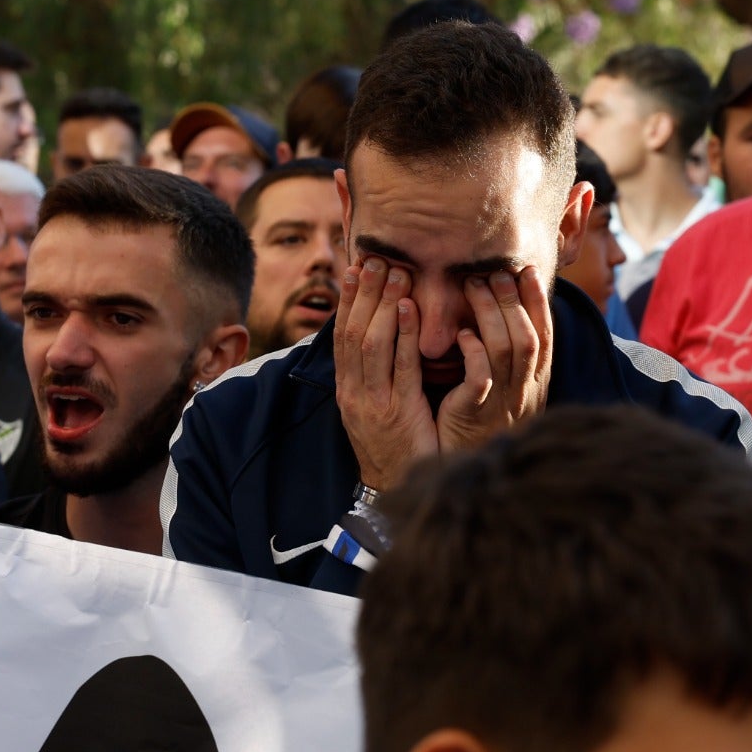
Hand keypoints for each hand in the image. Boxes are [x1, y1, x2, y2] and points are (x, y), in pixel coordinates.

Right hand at [334, 257, 437, 490]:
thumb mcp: (376, 410)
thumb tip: (380, 339)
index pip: (341, 336)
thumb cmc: (394, 448)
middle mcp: (353, 393)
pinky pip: (401, 366)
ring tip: (394, 272)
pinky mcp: (399, 413)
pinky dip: (404, 334)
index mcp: (347, 391)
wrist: (398, 493)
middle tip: (375, 258)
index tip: (354, 268)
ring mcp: (373, 403)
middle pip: (352, 332)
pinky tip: (410, 308)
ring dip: (383, 304)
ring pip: (371, 343)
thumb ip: (376, 377)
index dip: (347, 301)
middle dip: (363, 293)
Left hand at [435, 266, 552, 453]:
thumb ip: (508, 356)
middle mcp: (525, 391)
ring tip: (473, 286)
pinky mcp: (476, 413)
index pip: (545, 335)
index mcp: (535, 383)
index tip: (528, 271)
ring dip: (492, 314)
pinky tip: (462, 334)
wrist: (466, 469)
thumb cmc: (479, 422)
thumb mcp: (505, 390)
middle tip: (495, 271)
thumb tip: (505, 311)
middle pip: (528, 337)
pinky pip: (481, 379)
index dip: (538, 302)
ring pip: (508, 351)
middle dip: (514, 300)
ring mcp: (503, 403)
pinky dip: (474, 352)